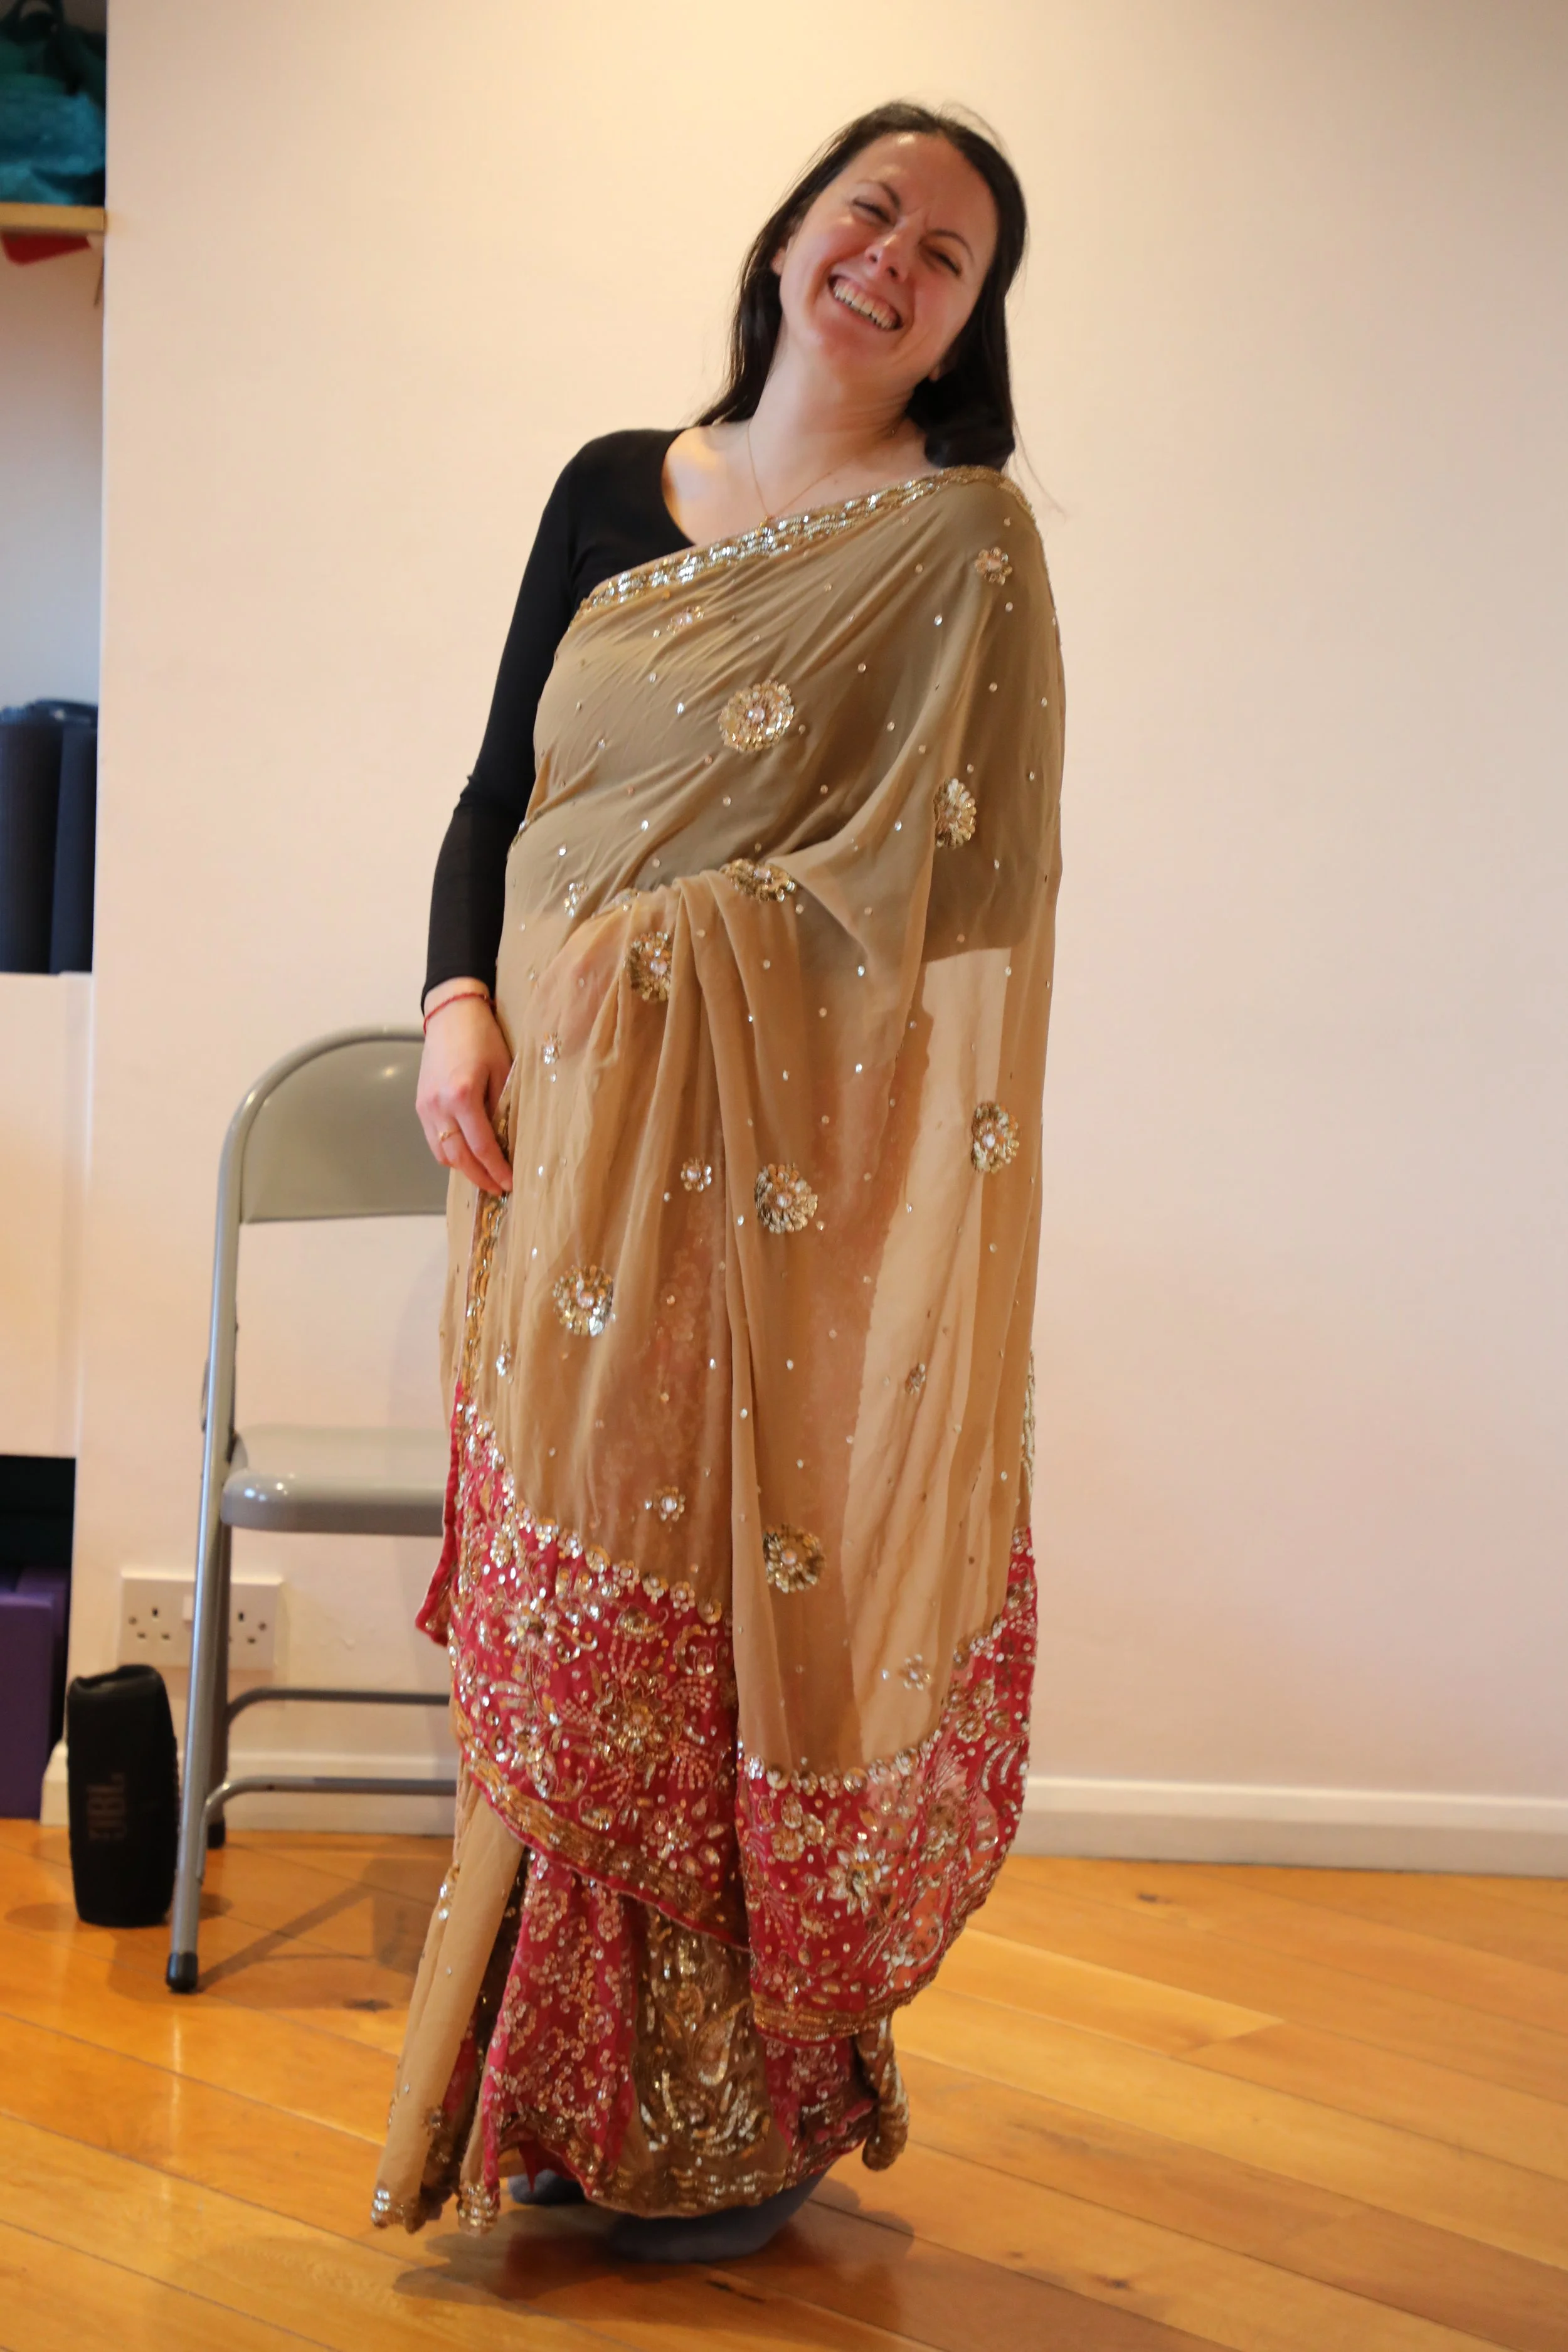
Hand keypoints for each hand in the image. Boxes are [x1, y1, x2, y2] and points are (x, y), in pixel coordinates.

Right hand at [416, 985, 513, 1192]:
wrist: (451, 1014)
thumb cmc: (483, 1037)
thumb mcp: (503, 1071)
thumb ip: (503, 1108)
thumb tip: (509, 1143)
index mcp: (462, 1095)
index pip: (481, 1146)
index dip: (496, 1169)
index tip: (510, 1183)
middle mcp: (438, 1105)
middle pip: (458, 1157)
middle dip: (479, 1177)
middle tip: (498, 1188)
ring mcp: (425, 1107)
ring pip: (442, 1153)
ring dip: (463, 1168)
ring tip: (485, 1173)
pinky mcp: (420, 1105)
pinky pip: (434, 1140)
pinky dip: (450, 1152)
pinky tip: (468, 1153)